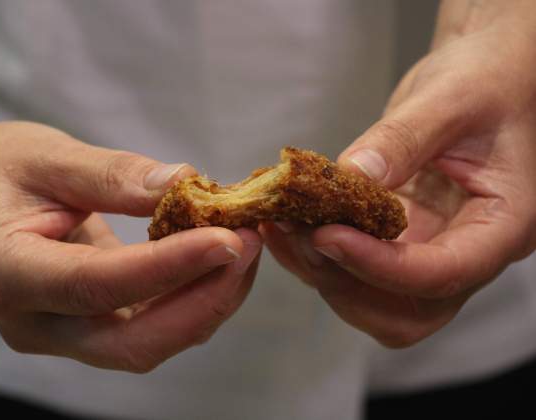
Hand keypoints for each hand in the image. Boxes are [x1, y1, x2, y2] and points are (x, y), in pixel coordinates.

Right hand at [0, 121, 261, 371]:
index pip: (97, 285)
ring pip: (149, 343)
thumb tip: (185, 182)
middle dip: (203, 300)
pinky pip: (149, 326)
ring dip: (207, 301)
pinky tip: (217, 260)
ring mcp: (62, 333)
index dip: (169, 268)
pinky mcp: (86, 326)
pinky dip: (191, 298)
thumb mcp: (44, 155)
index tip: (229, 239)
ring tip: (245, 247)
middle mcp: (34, 322)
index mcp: (6, 274)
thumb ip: (110, 174)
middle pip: (133, 342)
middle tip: (250, 244)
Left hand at [263, 9, 535, 346]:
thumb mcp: (452, 98)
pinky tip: (280, 224)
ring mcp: (427, 251)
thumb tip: (351, 177)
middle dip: (347, 280)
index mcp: (502, 224)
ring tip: (283, 224)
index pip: (445, 272)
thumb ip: (405, 138)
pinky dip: (310, 257)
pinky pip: (351, 271)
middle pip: (407, 310)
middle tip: (301, 232)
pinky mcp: (393, 241)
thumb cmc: (485, 82)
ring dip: (322, 273)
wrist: (481, 80)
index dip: (380, 265)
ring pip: (373, 302)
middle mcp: (465, 251)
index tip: (326, 234)